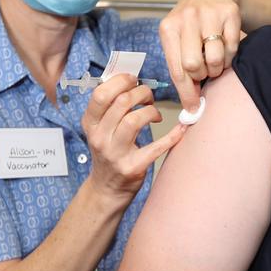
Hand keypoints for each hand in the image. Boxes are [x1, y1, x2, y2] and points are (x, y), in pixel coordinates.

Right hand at [81, 74, 185, 198]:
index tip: (134, 81)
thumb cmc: (109, 152)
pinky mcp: (133, 167)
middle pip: (121, 102)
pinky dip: (172, 135)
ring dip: (151, 111)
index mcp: (90, 124)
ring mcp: (115, 154)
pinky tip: (181, 128)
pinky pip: (156, 147)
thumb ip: (110, 107)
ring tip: (155, 114)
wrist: (106, 189)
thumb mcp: (100, 129)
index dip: (121, 81)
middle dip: (142, 93)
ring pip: (134, 120)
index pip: (100, 94)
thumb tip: (130, 80)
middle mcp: (100, 138)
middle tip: (149, 98)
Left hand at [160, 0, 244, 110]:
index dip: (186, 93)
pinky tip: (224, 49)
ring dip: (217, 67)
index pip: (176, 69)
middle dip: (201, 75)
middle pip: (194, 65)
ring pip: (215, 58)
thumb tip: (191, 104)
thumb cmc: (191, 26)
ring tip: (214, 61)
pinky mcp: (229, 13)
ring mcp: (209, 13)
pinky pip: (232, 48)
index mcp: (169, 28)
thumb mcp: (178, 41)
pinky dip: (229, 56)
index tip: (193, 108)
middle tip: (204, 72)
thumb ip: (180, 68)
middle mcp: (187, 18)